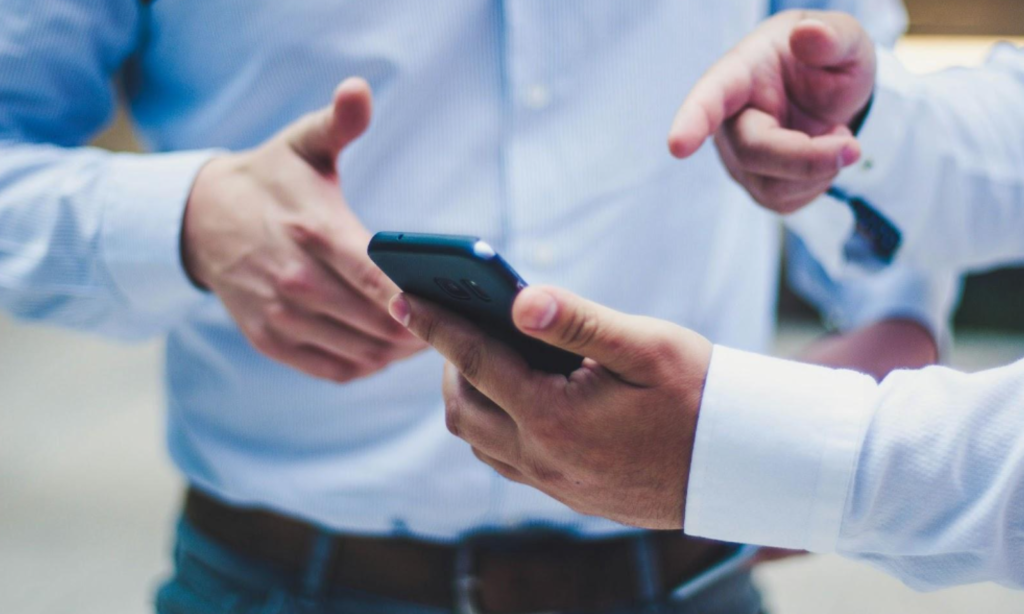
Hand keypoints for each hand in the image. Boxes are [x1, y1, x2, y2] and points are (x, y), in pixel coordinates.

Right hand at [182, 78, 423, 382]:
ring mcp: (281, 315)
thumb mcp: (302, 143)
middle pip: (377, 323)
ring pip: (361, 352)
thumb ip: (338, 122)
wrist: (200, 220)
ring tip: (430, 337)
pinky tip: (388, 350)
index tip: (452, 305)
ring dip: (400, 351)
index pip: (377, 278)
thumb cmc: (270, 180)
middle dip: (422, 328)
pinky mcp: (271, 340)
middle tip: (456, 323)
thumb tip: (359, 90)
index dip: (417, 299)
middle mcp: (295, 280)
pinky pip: (335, 369)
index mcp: (313, 230)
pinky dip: (369, 365)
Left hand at [389, 286, 712, 529]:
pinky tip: (515, 396)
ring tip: (481, 355)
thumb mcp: (645, 346)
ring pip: (479, 439)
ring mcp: (553, 483)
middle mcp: (543, 458)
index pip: (474, 362)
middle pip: (463, 408)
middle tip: (454, 322)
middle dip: (447, 362)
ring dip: (468, 396)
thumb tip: (519, 299)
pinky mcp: (568, 495)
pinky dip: (493, 423)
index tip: (401, 297)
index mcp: (554, 417)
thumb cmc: (700, 394)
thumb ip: (578, 320)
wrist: (741, 464)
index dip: (435, 325)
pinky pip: (505, 459)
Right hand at [668, 10, 875, 212]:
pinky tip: (822, 155)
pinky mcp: (756, 186)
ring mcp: (738, 158)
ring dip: (819, 170)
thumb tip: (809, 35)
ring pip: (771, 185)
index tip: (678, 146)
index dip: (693, 121)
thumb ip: (833, 36)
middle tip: (853, 147)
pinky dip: (818, 183)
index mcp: (740, 73)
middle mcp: (728, 120)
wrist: (831, 96)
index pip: (710, 97)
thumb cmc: (828, 61)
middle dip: (807, 158)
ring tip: (837, 135)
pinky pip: (785, 202)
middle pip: (753, 152)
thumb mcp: (845, 39)